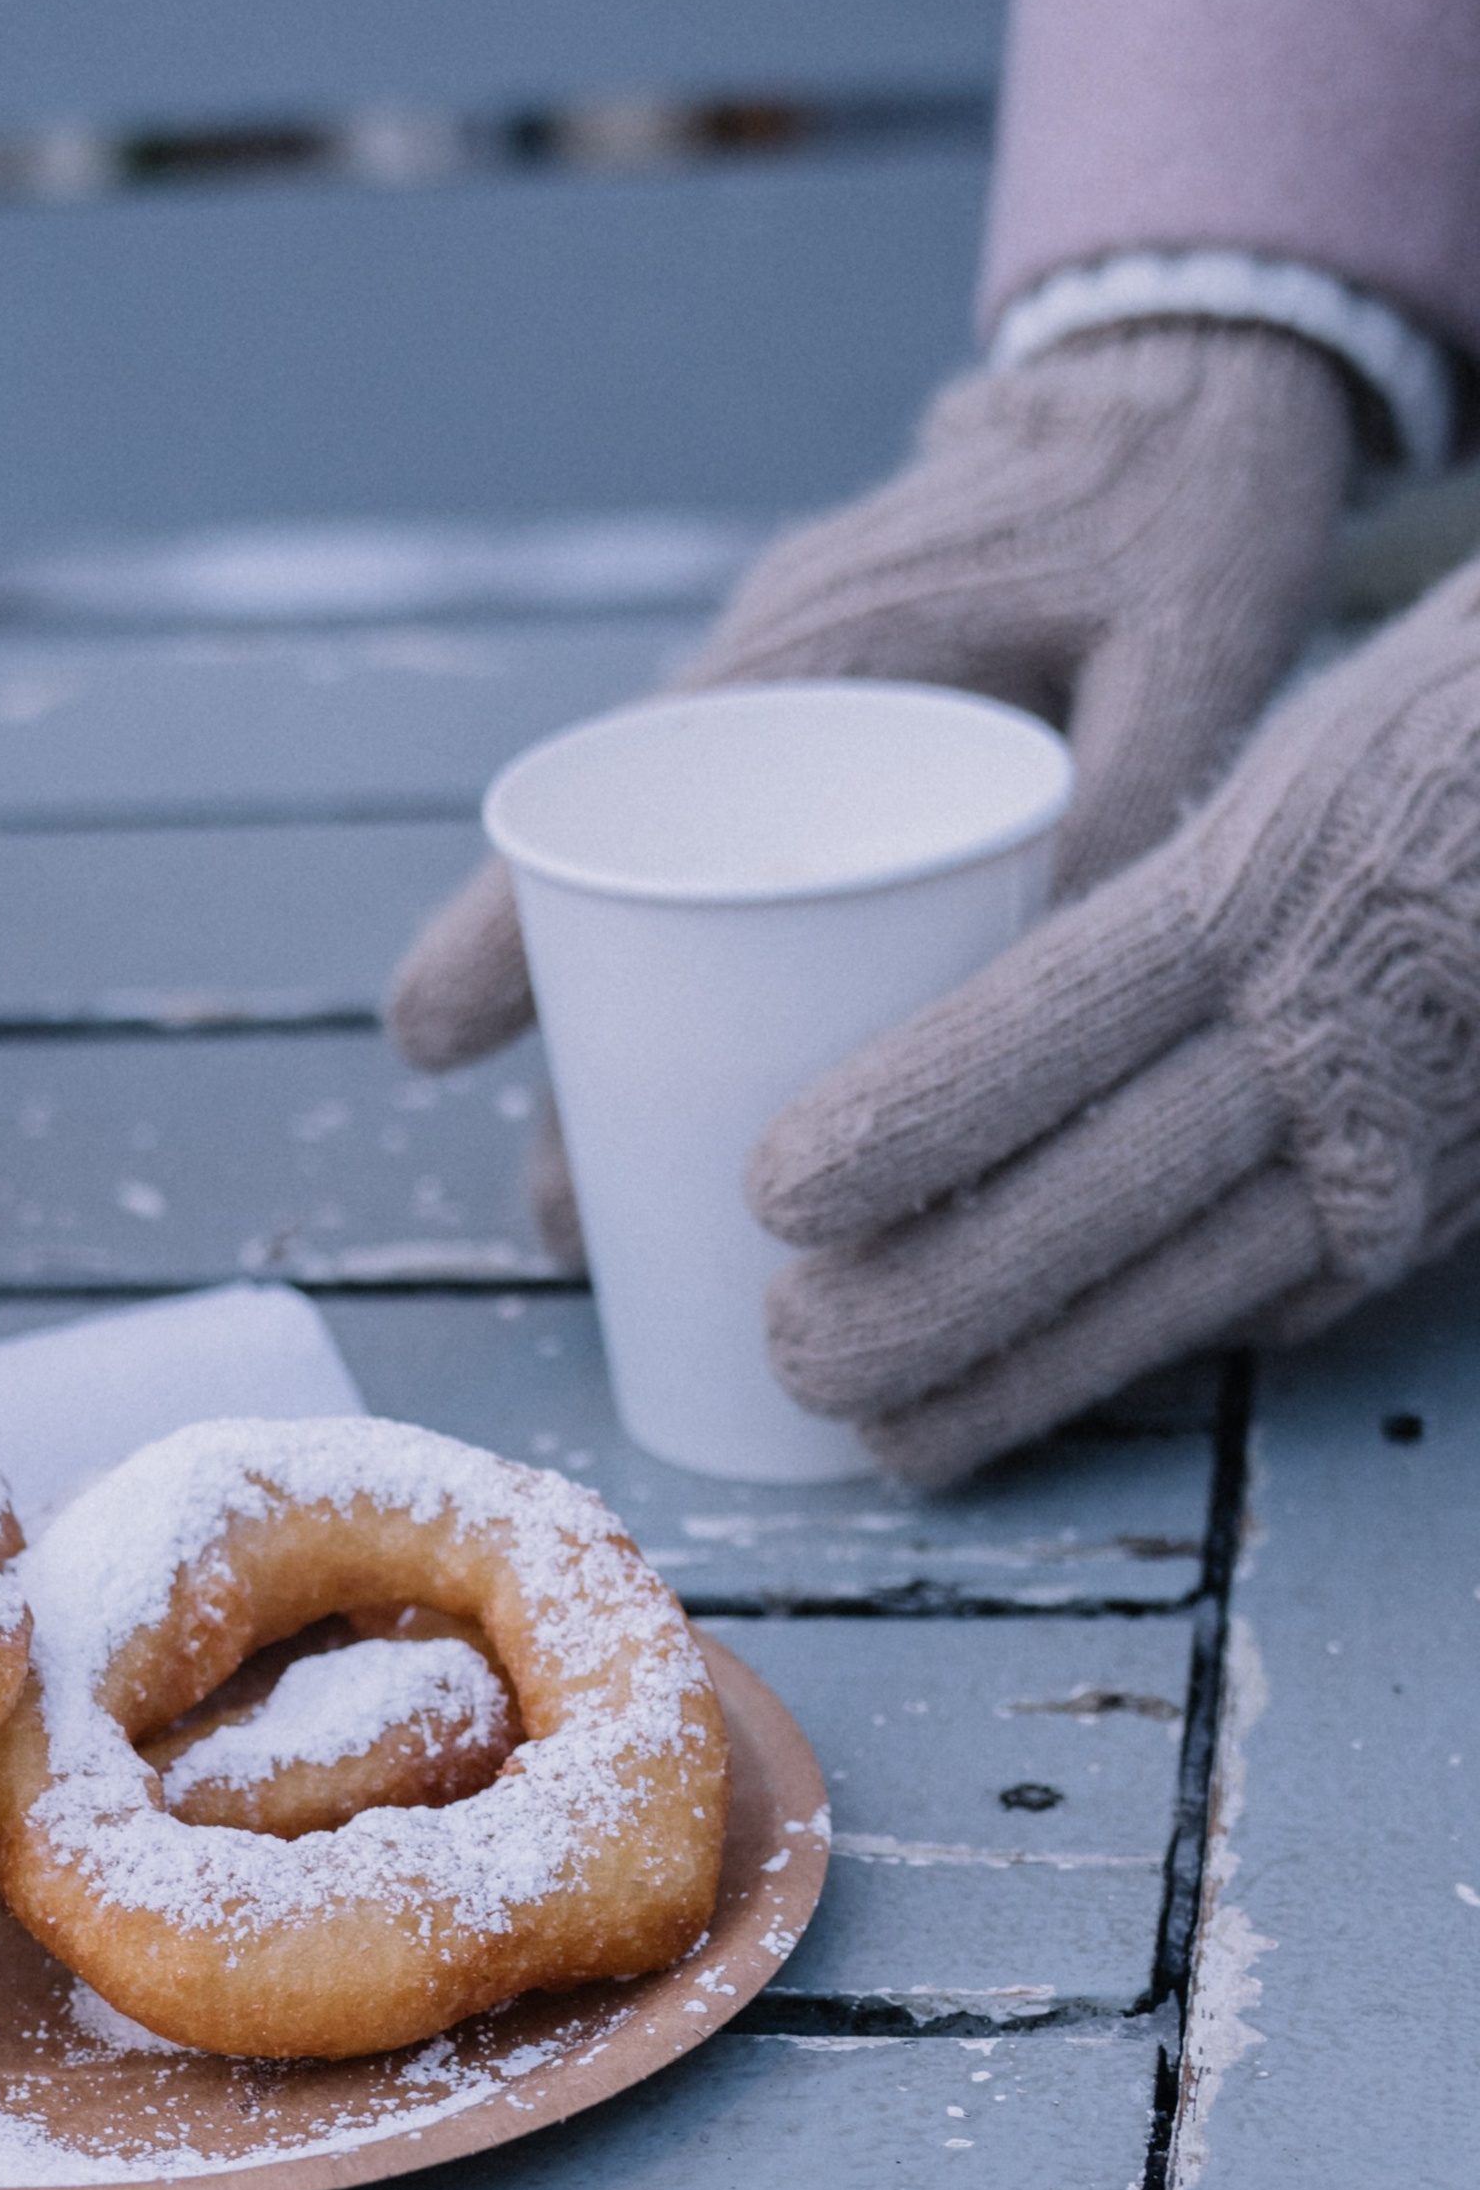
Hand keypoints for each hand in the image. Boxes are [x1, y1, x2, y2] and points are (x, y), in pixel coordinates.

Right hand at [382, 323, 1356, 1259]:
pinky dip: (719, 994)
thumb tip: (1053, 1011)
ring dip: (639, 1051)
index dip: (507, 922)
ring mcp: (789, 717)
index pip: (620, 797)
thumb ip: (1135, 814)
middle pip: (619, 888)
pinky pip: (739, 881)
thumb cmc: (1183, 510)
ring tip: (626, 1213)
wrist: (1181, 387)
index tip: (423, 1038)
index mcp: (822, 640)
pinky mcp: (832, 750)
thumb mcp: (1198, 654)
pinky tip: (748, 1118)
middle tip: (564, 1223)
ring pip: (669, 902)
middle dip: (572, 1064)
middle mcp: (768, 681)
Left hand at [752, 554, 1479, 1485]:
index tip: (775, 1185)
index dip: (917, 1110)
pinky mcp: (1435, 1212)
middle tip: (791, 1354)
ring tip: (886, 1441)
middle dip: (937, 1300)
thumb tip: (919, 1042)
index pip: (1064, 1011)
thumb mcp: (1286, 780)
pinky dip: (1142, 1353)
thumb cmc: (1432, 749)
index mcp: (1267, 888)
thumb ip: (1130, 908)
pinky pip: (1274, 1304)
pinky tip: (1035, 1394)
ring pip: (1186, 1290)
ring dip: (1025, 1378)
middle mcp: (1337, 1030)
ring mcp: (1403, 1143)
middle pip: (1107, 1190)